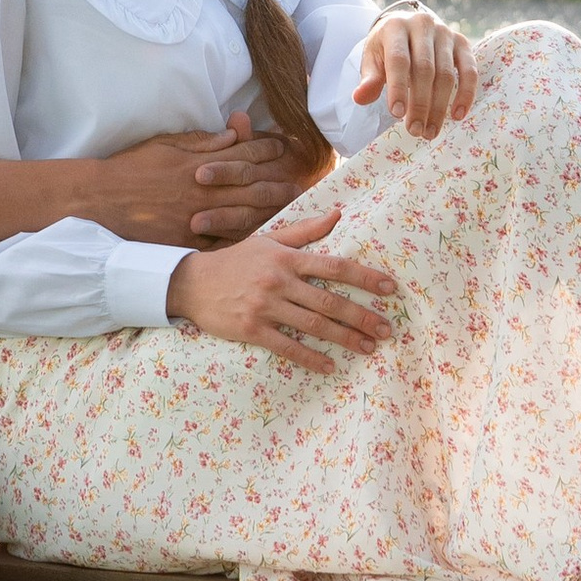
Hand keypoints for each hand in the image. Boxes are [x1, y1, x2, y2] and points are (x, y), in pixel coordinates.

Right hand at [87, 121, 318, 247]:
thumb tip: (233, 134)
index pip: (241, 154)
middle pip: (251, 187)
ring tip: (289, 213)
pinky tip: (260, 243)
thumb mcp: (165, 143)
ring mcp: (196, 217)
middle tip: (299, 186)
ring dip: (268, 213)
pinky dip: (241, 241)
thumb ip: (202, 141)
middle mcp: (203, 189)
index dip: (264, 149)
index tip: (281, 147)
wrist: (102, 199)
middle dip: (277, 185)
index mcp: (199, 162)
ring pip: (243, 215)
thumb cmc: (132, 167)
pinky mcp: (186, 240)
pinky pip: (221, 242)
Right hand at [168, 208, 396, 375]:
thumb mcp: (269, 240)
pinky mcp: (251, 329)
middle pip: (329, 300)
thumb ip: (305, 230)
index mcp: (286, 258)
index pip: (334, 265)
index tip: (389, 288)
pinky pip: (287, 346)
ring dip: (344, 337)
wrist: (191, 282)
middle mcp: (279, 281)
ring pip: (313, 324)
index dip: (364, 277)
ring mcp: (265, 306)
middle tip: (387, 329)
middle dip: (362, 316)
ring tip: (368, 348)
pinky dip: (310, 357)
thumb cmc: (236, 261)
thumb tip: (339, 214)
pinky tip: (329, 365)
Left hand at [352, 8, 475, 137]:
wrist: (407, 27)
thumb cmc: (387, 48)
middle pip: (425, 69)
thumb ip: (369, 78)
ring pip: (446, 73)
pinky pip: (470, 70)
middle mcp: (423, 25)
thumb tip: (360, 98)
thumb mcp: (372, 59)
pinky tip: (457, 115)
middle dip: (420, 103)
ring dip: (439, 106)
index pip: (399, 59)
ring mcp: (445, 33)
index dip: (398, 88)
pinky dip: (466, 94)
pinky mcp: (462, 43)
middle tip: (415, 131)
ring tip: (430, 131)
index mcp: (396, 27)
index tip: (397, 114)